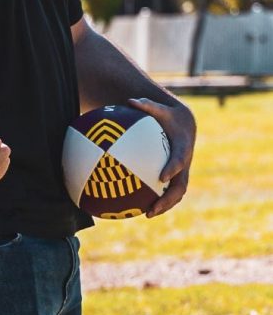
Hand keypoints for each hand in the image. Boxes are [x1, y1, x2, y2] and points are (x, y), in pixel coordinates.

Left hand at [128, 97, 195, 217]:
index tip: (161, 177)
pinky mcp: (174, 177)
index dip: (172, 168)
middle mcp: (184, 164)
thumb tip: (130, 100)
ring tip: (147, 215)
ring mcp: (181, 173)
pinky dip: (157, 200)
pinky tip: (138, 207)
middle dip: (169, 199)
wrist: (184, 125)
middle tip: (153, 209)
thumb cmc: (169, 116)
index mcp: (183, 148)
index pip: (180, 160)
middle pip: (180, 186)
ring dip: (164, 205)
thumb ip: (147, 105)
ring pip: (176, 194)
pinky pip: (167, 192)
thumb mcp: (161, 109)